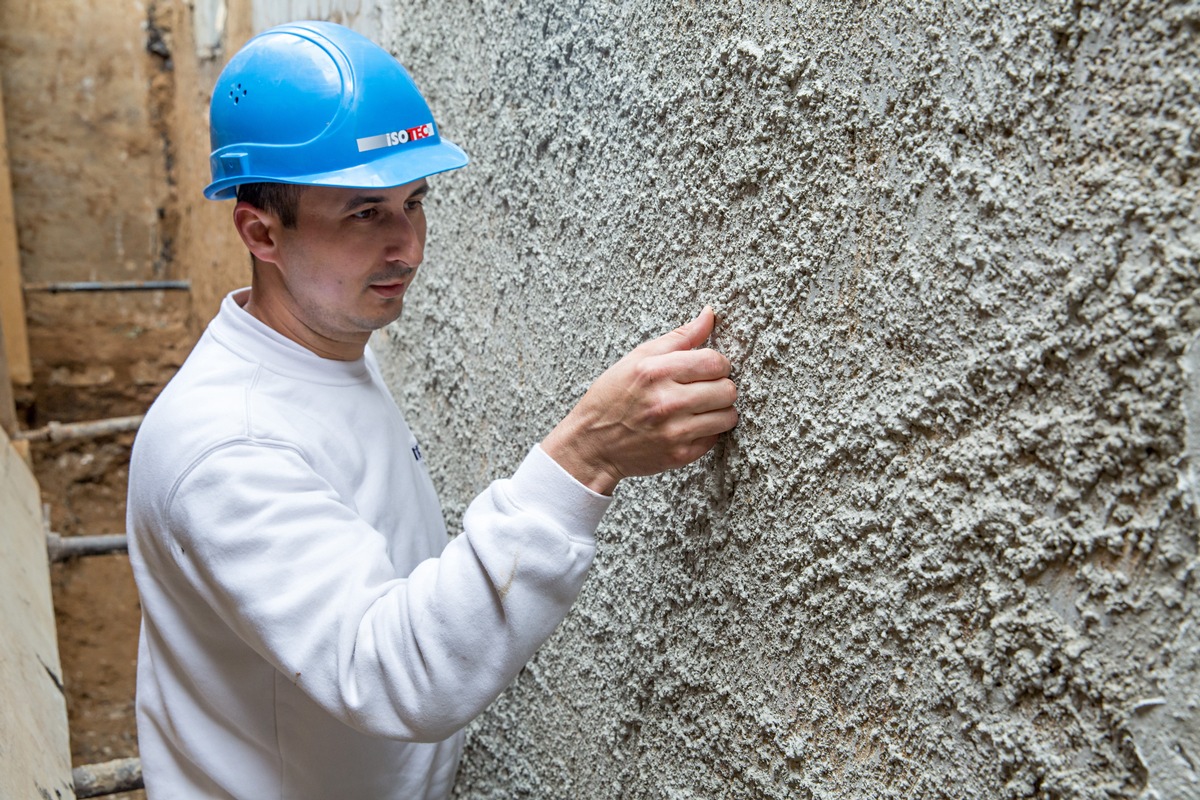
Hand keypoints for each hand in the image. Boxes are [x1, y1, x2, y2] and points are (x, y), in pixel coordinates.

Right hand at [541, 306, 737, 494]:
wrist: (592, 445)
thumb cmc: (612, 397)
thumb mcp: (638, 358)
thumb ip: (679, 337)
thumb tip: (709, 314)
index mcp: (656, 372)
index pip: (715, 362)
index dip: (719, 363)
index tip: (709, 368)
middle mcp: (667, 402)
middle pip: (727, 389)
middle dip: (721, 385)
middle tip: (705, 388)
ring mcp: (674, 432)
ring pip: (728, 416)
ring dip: (720, 410)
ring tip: (701, 407)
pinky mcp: (679, 454)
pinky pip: (715, 438)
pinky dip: (707, 431)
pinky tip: (689, 425)